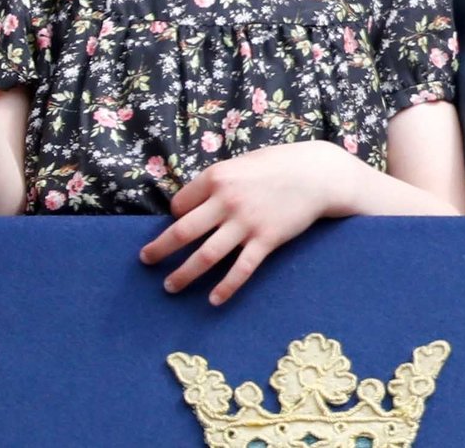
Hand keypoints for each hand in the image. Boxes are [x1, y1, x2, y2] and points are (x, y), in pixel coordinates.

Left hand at [139, 141, 364, 304]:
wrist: (318, 173)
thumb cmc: (278, 165)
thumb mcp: (242, 164)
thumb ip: (217, 182)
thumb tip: (189, 206)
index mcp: (217, 178)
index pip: (180, 205)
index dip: (175, 217)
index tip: (179, 225)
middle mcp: (227, 201)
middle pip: (183, 233)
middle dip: (160, 250)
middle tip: (146, 261)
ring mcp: (247, 222)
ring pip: (206, 255)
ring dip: (184, 274)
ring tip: (170, 287)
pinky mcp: (267, 239)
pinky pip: (241, 269)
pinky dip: (226, 287)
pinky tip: (214, 300)